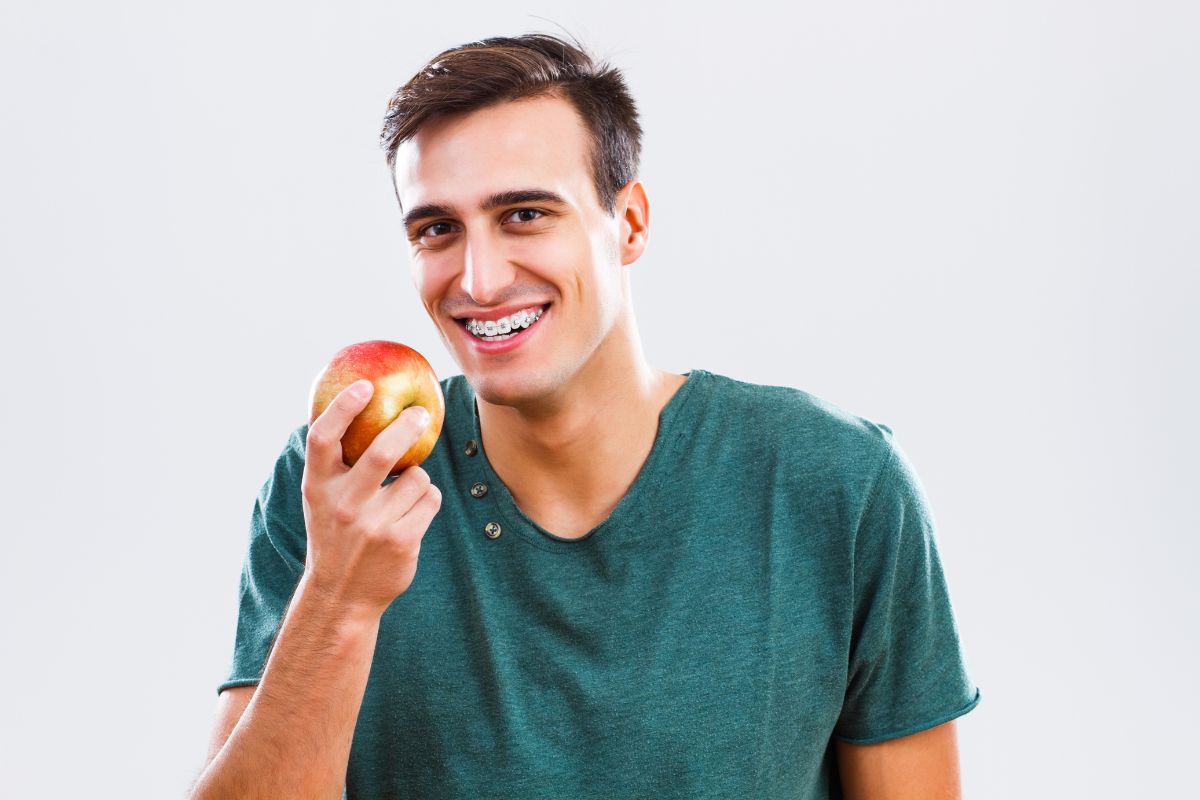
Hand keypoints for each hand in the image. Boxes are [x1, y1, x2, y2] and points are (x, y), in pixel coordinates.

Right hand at [300, 379, 441, 618]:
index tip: (364, 386)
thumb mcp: (322, 499)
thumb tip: (354, 403)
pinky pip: (430, 499)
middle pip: (383, 452)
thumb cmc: (336, 534)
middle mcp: (343, 504)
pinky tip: (411, 516)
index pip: (323, 438)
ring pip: (417, 477)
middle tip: (420, 413)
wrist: (341, 595)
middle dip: (407, 425)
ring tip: (403, 496)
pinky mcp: (402, 540)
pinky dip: (427, 500)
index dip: (343, 408)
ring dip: (418, 480)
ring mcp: (373, 525)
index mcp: (318, 487)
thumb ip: (334, 462)